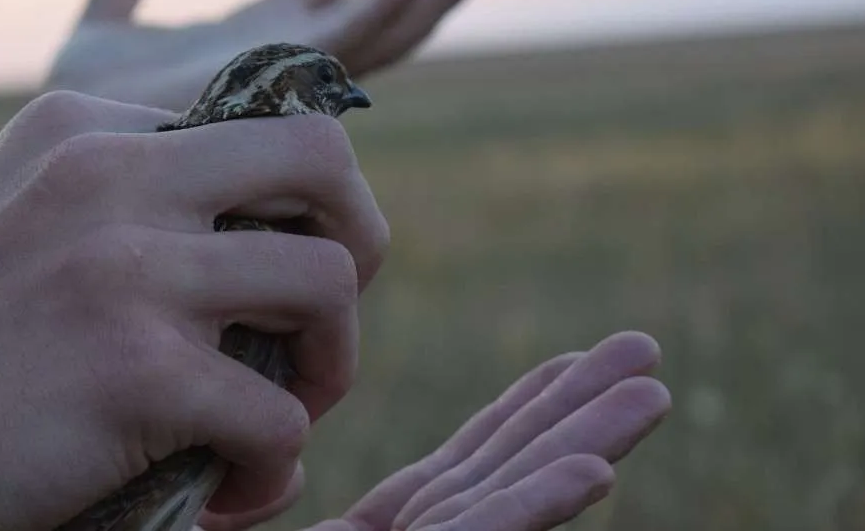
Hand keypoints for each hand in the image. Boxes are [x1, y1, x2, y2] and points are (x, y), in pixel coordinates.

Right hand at [0, 91, 388, 530]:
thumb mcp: (30, 220)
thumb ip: (132, 204)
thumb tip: (265, 242)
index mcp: (87, 128)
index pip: (258, 130)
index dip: (297, 211)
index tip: (275, 284)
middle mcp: (113, 173)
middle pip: (321, 159)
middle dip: (359, 243)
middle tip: (323, 323)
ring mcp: (125, 267)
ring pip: (328, 283)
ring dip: (331, 365)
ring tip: (284, 414)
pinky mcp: (134, 370)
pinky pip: (278, 418)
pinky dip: (273, 465)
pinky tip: (229, 488)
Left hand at [46, 0, 502, 110]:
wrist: (78, 159)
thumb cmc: (90, 112)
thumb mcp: (106, 29)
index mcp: (263, 40)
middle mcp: (293, 61)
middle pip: (388, 7)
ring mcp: (297, 72)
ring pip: (390, 24)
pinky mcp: (287, 82)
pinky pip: (357, 39)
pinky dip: (399, 5)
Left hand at [197, 332, 670, 530]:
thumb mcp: (214, 527)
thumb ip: (262, 492)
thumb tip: (252, 440)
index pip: (453, 473)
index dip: (517, 415)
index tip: (567, 362)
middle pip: (498, 479)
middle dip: (573, 414)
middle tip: (640, 351)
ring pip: (506, 511)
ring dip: (584, 448)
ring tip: (651, 390)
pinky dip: (536, 514)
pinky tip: (593, 467)